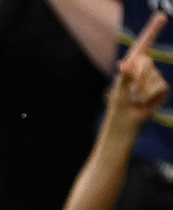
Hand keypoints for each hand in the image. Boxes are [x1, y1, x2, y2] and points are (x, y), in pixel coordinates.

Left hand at [108, 12, 169, 129]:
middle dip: (141, 80)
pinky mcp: (161, 87)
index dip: (153, 30)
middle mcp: (144, 68)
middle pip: (149, 66)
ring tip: (137, 98)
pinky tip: (145, 102)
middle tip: (132, 93)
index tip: (162, 16)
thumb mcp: (120, 90)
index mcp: (132, 64)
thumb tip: (123, 64)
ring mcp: (154, 77)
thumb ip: (124, 77)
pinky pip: (162, 88)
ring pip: (156, 78)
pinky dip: (153, 98)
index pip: (144, 44)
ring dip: (145, 92)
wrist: (127, 120)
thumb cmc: (120, 104)